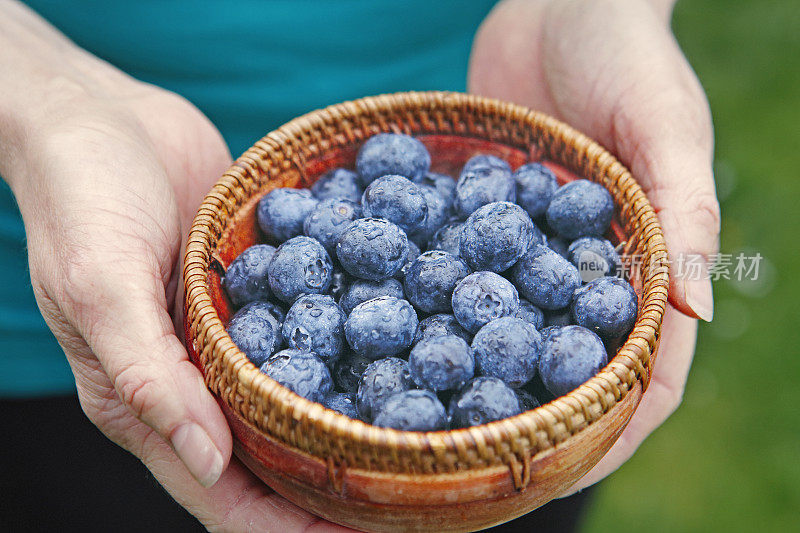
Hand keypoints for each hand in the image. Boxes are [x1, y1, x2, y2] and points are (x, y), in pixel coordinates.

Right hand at [1, 4, 351, 527]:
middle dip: (327, 484)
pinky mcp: (254, 289)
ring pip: (293, 396)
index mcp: (146, 397)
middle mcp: (194, 376)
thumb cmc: (80, 198)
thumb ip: (146, 375)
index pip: (221, 490)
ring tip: (412, 437)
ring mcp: (229, 333)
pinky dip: (345, 346)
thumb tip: (207, 463)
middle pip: (268, 455)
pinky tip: (396, 348)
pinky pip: (306, 328)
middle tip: (401, 496)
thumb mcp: (99, 285)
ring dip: (342, 420)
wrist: (102, 116)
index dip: (284, 526)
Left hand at [469, 0, 719, 492]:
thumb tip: (693, 314)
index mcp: (647, 264)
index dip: (609, 434)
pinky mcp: (485, 218)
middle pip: (566, 370)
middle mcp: (588, 269)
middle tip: (477, 473)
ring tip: (425, 425)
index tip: (559, 476)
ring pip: (507, 333)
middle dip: (531, 423)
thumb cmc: (630, 50)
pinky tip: (387, 338)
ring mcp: (532, 249)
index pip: (643, 376)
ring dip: (475, 380)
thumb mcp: (667, 126)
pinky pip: (459, 274)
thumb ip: (684, 215)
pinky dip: (432, 308)